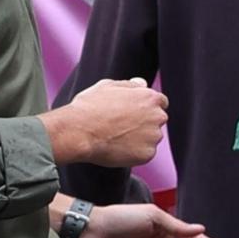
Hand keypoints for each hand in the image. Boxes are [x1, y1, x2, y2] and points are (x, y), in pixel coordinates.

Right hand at [43, 79, 166, 169]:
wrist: (79, 131)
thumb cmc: (89, 107)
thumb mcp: (106, 86)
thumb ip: (129, 85)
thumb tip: (142, 83)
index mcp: (151, 98)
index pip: (160, 102)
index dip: (146, 107)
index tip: (133, 113)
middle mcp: (157, 116)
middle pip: (156, 120)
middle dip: (144, 123)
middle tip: (121, 127)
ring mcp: (153, 136)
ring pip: (151, 138)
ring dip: (139, 139)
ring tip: (115, 137)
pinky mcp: (147, 154)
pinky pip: (144, 154)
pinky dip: (134, 153)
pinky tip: (116, 149)